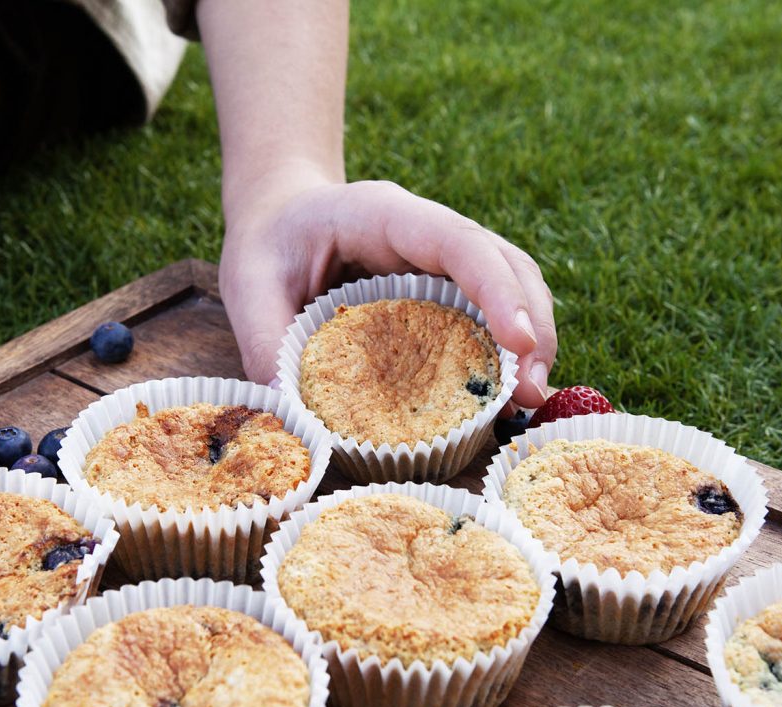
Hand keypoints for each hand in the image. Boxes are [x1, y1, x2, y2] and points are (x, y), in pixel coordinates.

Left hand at [218, 171, 556, 407]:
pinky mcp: (445, 288)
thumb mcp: (248, 287)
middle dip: (531, 325)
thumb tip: (293, 416)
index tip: (517, 342)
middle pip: (506, 263)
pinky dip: (507, 351)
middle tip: (533, 394)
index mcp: (383, 215)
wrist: (279, 218)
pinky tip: (506, 395)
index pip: (457, 241)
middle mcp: (427, 232)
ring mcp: (442, 259)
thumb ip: (265, 345)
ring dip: (530, 342)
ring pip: (513, 285)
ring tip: (529, 403)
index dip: (494, 288)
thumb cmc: (266, 246)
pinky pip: (490, 311)